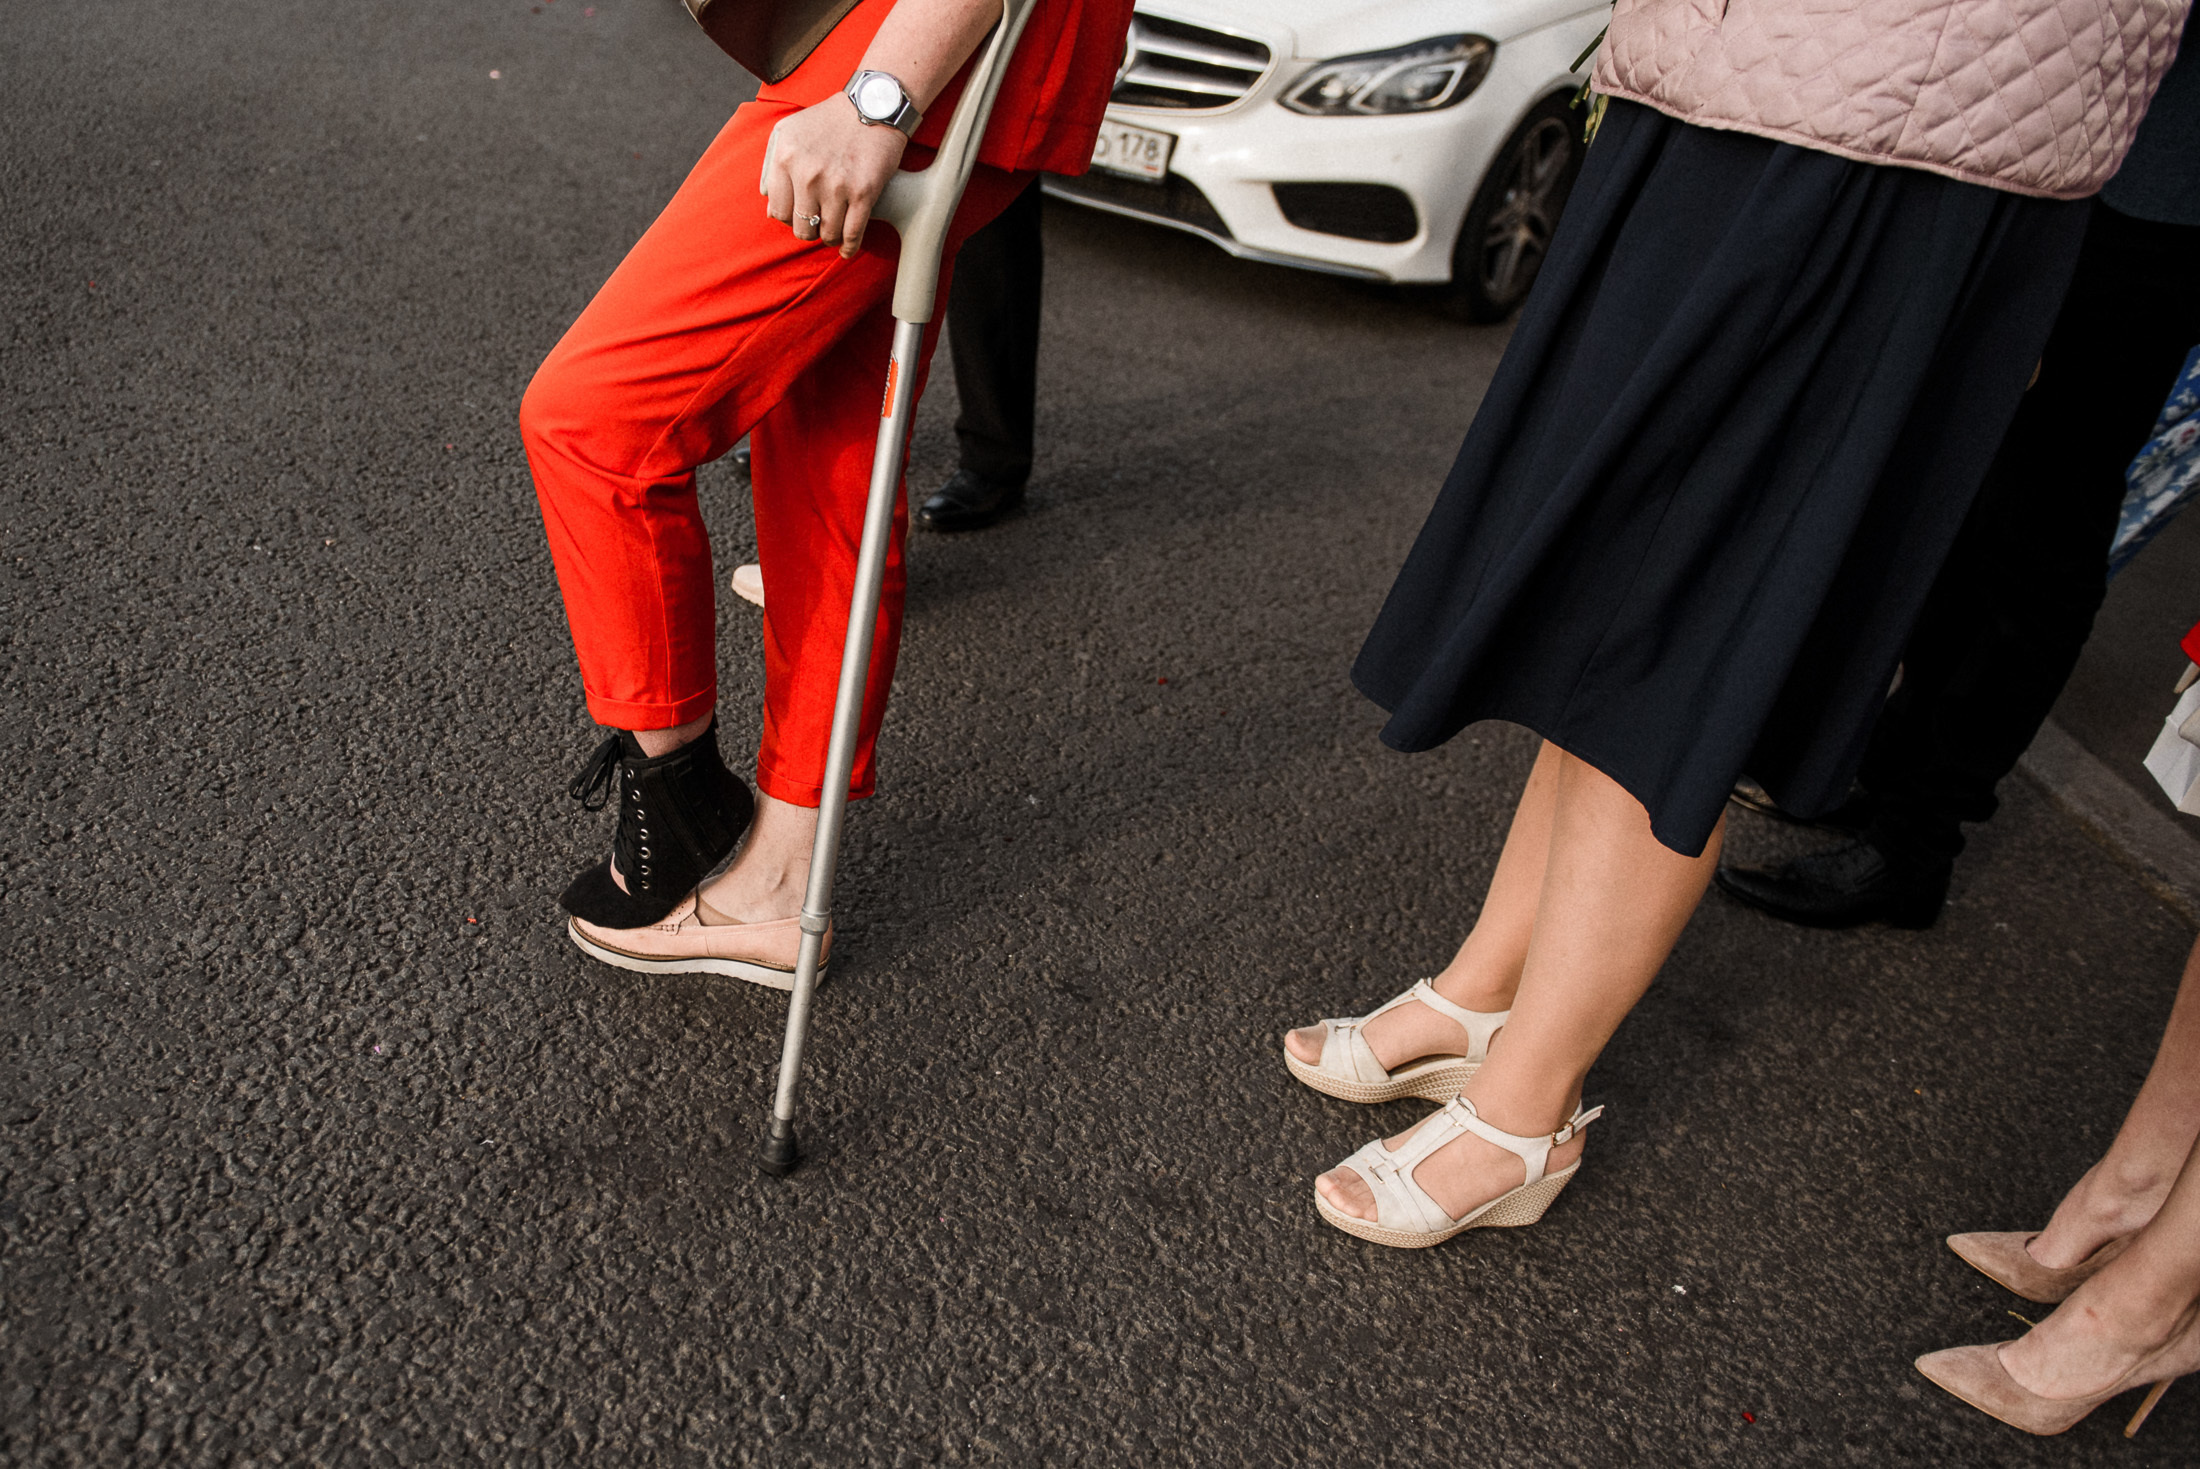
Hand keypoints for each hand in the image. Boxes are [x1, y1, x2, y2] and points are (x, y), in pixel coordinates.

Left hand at [763, 96, 907, 259]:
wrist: (872, 105)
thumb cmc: (828, 120)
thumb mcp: (787, 130)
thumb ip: (770, 165)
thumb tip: (768, 205)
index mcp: (786, 158)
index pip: (779, 212)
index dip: (790, 218)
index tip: (800, 215)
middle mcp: (808, 174)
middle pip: (802, 228)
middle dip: (809, 231)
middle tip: (817, 225)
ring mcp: (837, 185)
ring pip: (827, 233)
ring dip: (830, 237)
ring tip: (834, 232)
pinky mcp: (864, 192)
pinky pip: (853, 233)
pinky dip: (849, 247)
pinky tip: (847, 249)